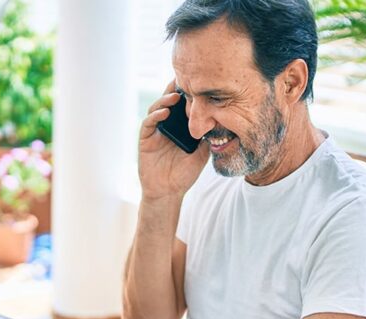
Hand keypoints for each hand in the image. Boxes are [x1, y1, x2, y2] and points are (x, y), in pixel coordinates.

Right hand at [138, 80, 209, 200]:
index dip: (189, 93)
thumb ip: (207, 137)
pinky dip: (156, 115)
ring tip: (177, 95)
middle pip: (169, 101)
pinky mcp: (146, 138)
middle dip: (176, 89)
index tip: (199, 81)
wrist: (168, 191)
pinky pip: (148, 123)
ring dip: (166, 100)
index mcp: (180, 126)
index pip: (183, 105)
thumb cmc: (185, 173)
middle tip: (185, 78)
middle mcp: (167, 125)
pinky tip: (165, 112)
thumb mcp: (202, 153)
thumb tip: (219, 121)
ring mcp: (155, 130)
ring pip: (158, 107)